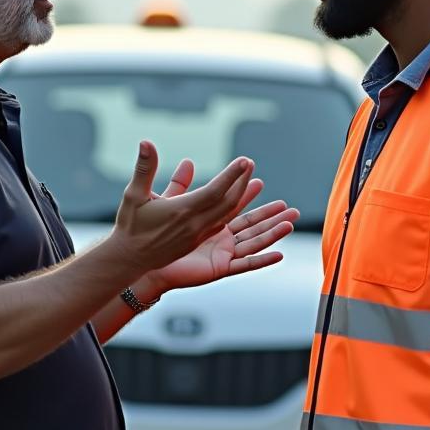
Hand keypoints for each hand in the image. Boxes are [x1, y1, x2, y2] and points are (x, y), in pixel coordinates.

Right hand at [110, 142, 253, 277]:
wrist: (128, 260)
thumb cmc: (129, 225)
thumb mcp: (133, 194)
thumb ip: (144, 168)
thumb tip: (146, 142)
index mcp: (182, 211)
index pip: (215, 190)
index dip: (232, 175)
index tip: (244, 160)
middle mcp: (194, 224)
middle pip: (228, 202)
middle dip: (241, 182)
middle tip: (249, 164)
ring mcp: (197, 235)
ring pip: (227, 215)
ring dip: (242, 197)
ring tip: (252, 181)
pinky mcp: (196, 242)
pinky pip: (220, 224)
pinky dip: (231, 212)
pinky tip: (234, 204)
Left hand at [147, 158, 298, 293]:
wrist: (139, 258)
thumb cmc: (147, 233)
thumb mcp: (165, 203)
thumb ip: (178, 184)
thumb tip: (187, 161)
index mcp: (207, 222)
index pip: (231, 204)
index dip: (245, 192)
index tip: (257, 180)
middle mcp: (218, 238)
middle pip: (250, 225)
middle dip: (270, 215)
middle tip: (288, 206)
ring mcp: (220, 254)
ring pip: (253, 242)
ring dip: (272, 233)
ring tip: (290, 223)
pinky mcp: (219, 268)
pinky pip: (244, 265)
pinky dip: (262, 261)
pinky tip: (279, 255)